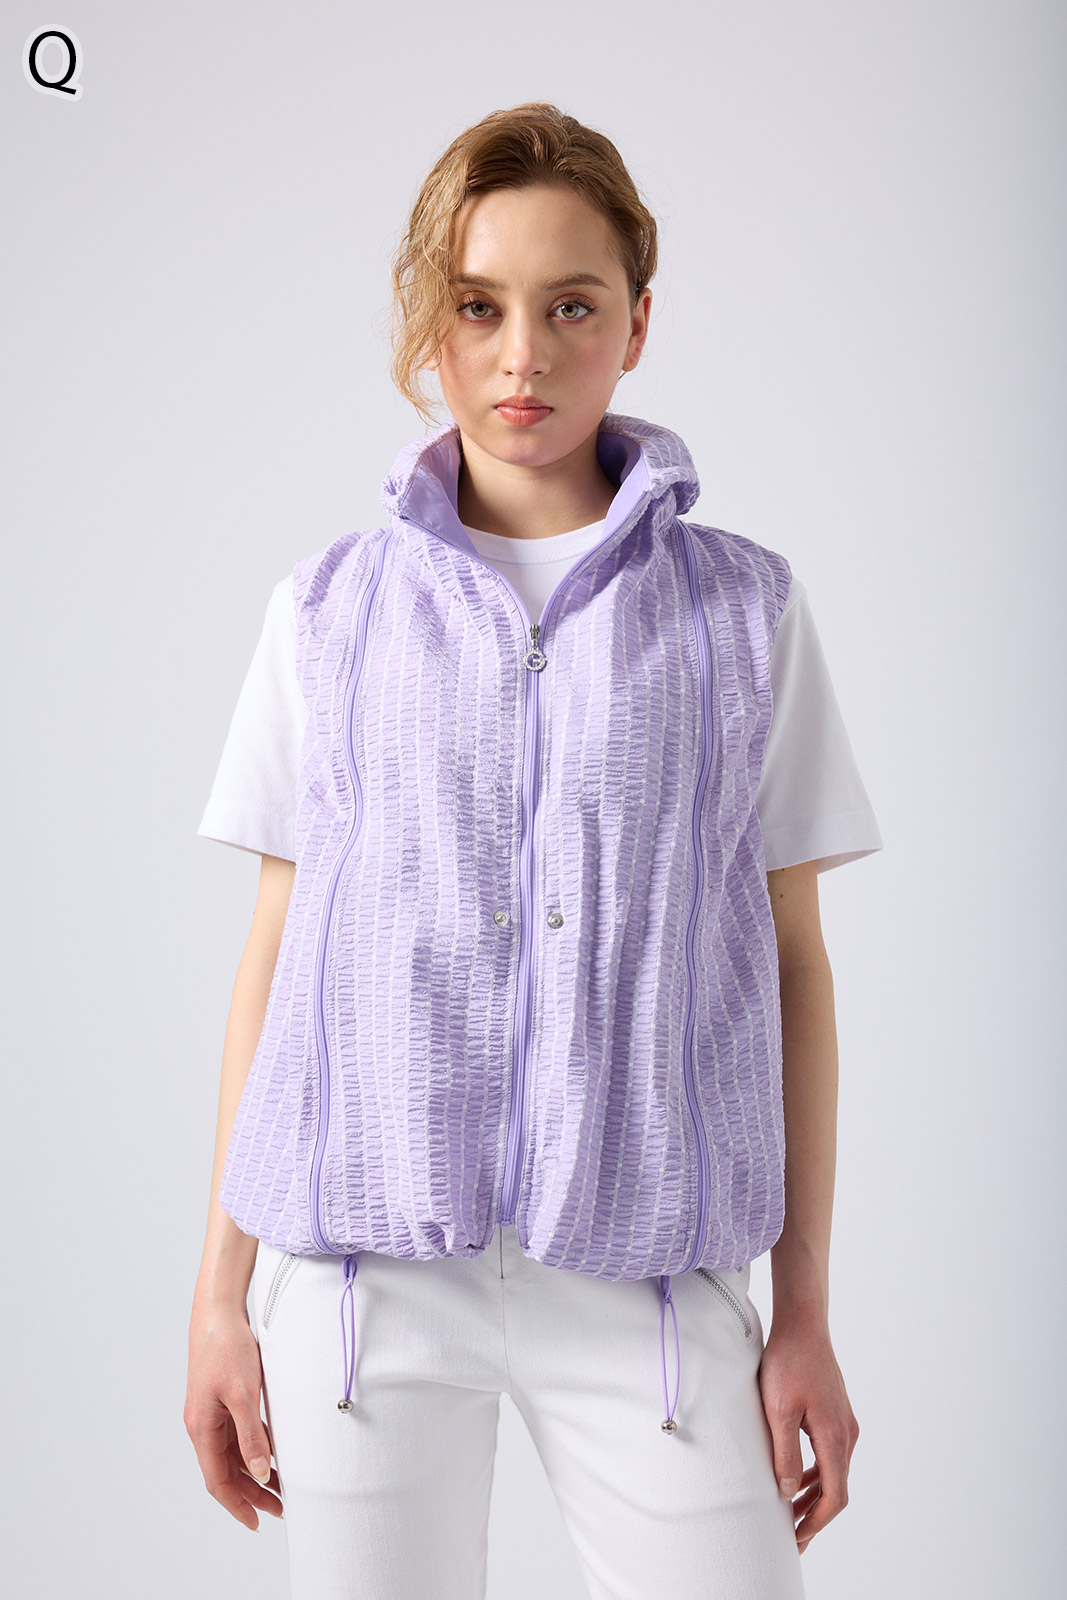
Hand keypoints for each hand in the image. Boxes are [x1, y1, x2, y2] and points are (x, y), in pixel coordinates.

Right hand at [184, 1297, 282, 1531]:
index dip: (237, 1504)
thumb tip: (259, 1473)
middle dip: (250, 1494)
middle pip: (225, 1471)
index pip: (217, 1481)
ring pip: (231, 1454)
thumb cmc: (227, 1348)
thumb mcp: (244, 1395)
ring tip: (279, 1488)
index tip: (256, 1522)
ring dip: (253, 1473)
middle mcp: (203, 1425)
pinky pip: (236, 1435)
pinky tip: (271, 1454)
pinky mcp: (221, 1399)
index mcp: (202, 1428)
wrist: (218, 1311)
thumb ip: (251, 1436)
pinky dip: (253, 1449)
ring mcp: (211, 1412)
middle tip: (279, 1509)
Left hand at [757, 1310, 858, 1554]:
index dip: (816, 1522)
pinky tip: (796, 1478)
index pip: (834, 1496)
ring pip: (833, 1471)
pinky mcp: (835, 1413)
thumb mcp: (778, 1410)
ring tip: (790, 1514)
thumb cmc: (788, 1362)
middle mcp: (846, 1434)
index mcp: (834, 1437)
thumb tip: (787, 1491)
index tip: (797, 1539)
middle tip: (791, 1537)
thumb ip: (784, 1453)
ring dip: (813, 1495)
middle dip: (814, 1515)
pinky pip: (829, 1453)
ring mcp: (843, 1423)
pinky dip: (815, 1473)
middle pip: (836, 1488)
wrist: (802, 1325)